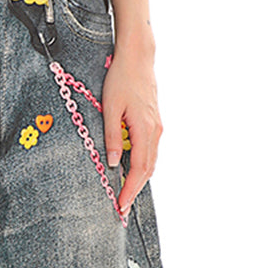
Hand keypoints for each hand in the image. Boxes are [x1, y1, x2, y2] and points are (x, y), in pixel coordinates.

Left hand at [102, 36, 162, 215]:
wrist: (138, 59)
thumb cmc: (121, 80)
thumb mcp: (109, 108)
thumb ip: (111, 137)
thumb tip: (112, 163)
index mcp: (144, 129)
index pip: (138, 169)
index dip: (130, 190)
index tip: (120, 205)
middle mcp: (155, 131)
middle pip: (147, 170)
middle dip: (134, 190)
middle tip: (121, 208)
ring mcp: (157, 128)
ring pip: (150, 162)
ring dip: (139, 180)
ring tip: (125, 195)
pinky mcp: (154, 124)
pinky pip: (150, 152)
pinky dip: (142, 166)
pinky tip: (131, 173)